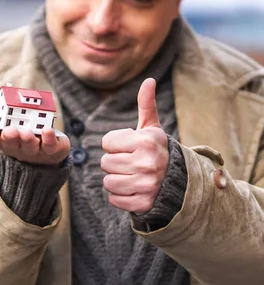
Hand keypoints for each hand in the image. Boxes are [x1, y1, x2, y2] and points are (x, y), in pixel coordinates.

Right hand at [0, 94, 69, 165]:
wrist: (42, 150)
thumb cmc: (11, 132)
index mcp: (0, 139)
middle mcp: (15, 146)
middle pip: (11, 143)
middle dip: (10, 137)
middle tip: (10, 130)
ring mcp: (34, 149)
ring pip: (30, 146)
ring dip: (28, 139)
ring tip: (26, 132)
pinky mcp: (52, 148)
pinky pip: (51, 145)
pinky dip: (49, 138)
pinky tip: (47, 130)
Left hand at [100, 78, 168, 213]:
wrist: (179, 182)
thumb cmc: (157, 150)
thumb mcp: (152, 128)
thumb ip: (146, 105)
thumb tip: (149, 80)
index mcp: (145, 141)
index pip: (106, 142)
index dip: (115, 144)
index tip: (130, 147)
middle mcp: (146, 163)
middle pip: (104, 163)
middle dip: (115, 162)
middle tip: (132, 163)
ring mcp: (145, 185)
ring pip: (107, 182)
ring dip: (116, 180)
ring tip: (132, 176)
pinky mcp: (142, 204)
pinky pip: (113, 199)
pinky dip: (120, 197)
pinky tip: (134, 190)